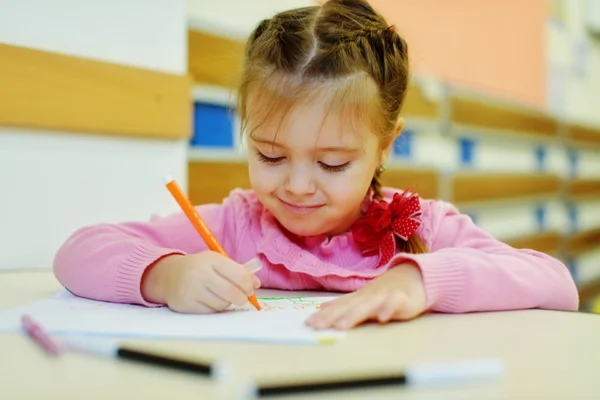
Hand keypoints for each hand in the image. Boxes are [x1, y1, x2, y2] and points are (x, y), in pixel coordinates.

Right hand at [141, 252, 260, 312]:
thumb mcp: (218, 263)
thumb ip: (238, 271)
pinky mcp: (186, 304)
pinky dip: (215, 308)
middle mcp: (200, 273)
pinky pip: (210, 311)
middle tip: (242, 298)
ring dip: (227, 303)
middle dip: (242, 298)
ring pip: (222, 304)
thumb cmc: (199, 268)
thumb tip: (256, 284)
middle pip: (232, 292)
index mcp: (211, 259)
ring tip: (222, 296)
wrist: (169, 276)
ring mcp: (191, 289)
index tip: (250, 289)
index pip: (239, 275)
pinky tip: (211, 301)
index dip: (249, 285)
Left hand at [305, 263, 427, 329]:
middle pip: (348, 308)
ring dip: (354, 316)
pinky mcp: (401, 299)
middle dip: (331, 318)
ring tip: (341, 327)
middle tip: (317, 327)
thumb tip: (322, 307)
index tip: (308, 324)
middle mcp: (367, 297)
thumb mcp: (362, 297)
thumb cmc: (385, 290)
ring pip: (367, 307)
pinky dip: (388, 309)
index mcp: (358, 298)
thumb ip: (344, 303)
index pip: (338, 307)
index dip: (323, 316)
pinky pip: (394, 304)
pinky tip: (381, 318)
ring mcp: (383, 297)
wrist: (414, 276)